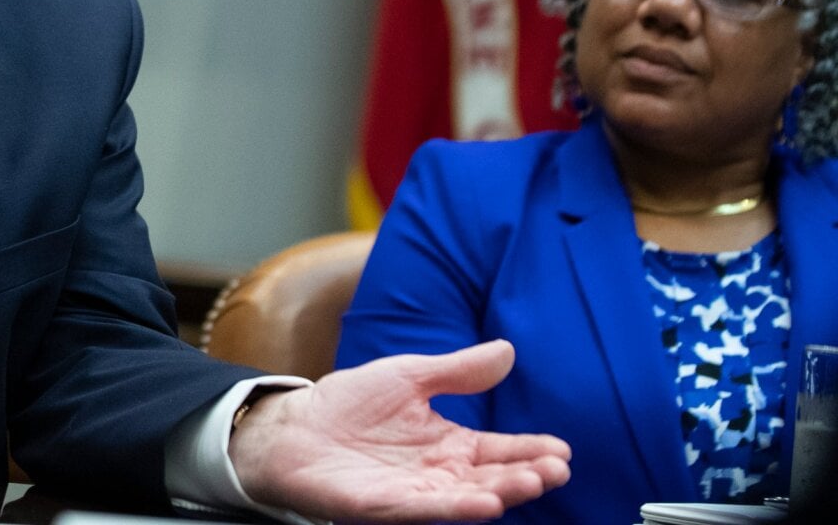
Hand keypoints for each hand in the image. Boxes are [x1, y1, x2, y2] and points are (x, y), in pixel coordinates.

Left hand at [228, 340, 570, 521]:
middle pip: (493, 477)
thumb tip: (507, 350)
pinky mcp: (388, 505)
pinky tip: (485, 502)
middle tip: (558, 468)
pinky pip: (428, 508)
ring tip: (533, 482)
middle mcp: (440, 472)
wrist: (295, 426)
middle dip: (528, 474)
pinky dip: (458, 506)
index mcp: (449, 442)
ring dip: (503, 491)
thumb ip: (458, 370)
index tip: (564, 449)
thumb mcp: (409, 376)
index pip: (500, 449)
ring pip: (469, 496)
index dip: (532, 450)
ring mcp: (416, 491)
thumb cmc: (349, 403)